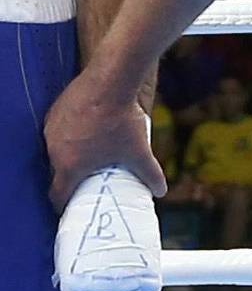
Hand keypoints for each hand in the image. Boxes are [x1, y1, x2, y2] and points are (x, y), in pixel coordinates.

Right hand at [44, 74, 163, 209]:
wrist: (110, 82)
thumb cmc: (122, 121)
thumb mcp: (140, 152)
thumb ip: (150, 174)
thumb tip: (161, 191)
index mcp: (69, 166)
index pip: (57, 195)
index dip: (62, 205)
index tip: (70, 208)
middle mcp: (54, 151)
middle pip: (56, 173)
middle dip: (68, 180)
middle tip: (83, 182)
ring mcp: (51, 130)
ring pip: (54, 151)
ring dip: (67, 156)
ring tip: (86, 155)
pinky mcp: (53, 112)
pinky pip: (56, 131)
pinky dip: (67, 136)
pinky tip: (84, 132)